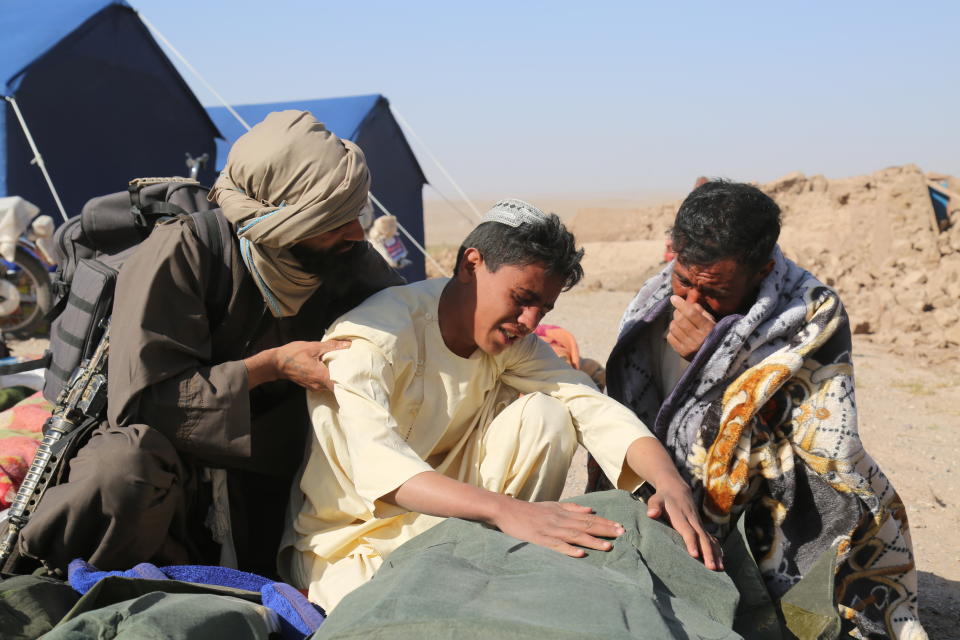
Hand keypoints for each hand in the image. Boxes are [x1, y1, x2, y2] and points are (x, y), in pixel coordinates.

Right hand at [273, 340, 350, 390]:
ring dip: (337, 379)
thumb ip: (332, 346)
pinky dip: (329, 379)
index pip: (341, 385)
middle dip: (346, 378)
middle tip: (355, 369)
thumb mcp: (313, 346)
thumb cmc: (293, 354)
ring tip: (345, 368)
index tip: (358, 374)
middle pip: (337, 386)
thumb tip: (348, 344)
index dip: (350, 380)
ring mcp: (314, 387)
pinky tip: (332, 370)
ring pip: (330, 386)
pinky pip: (324, 385)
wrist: (276, 363)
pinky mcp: (310, 386)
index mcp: (321, 376)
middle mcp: (319, 385)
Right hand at [492, 498, 624, 557]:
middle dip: (605, 530)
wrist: (508, 510)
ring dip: (592, 541)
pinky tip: (580, 553)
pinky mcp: (540, 540)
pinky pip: (557, 546)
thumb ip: (571, 508)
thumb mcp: (553, 505)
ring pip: (575, 536)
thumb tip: (590, 510)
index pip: (588, 518)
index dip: (605, 522)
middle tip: (621, 534)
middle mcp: (560, 521)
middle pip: (586, 526)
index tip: (620, 526)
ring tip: (608, 546)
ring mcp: (550, 531)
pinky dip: (569, 549)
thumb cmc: (531, 510)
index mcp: (563, 513)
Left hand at [646, 478, 722, 570]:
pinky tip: (721, 561)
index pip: (688, 531)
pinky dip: (717, 549)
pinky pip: (712, 539)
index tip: (695, 555)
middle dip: (708, 553)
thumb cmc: (663, 498)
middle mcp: (693, 521)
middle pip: (702, 538)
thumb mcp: (656, 499)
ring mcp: (699, 524)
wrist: (676, 489)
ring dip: (715, 553)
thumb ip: (654, 506)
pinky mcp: (701, 527)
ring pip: (710, 540)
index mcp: (681, 517)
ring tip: (720, 568)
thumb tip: (651, 514)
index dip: (691, 542)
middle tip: (711, 568)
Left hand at [667, 294, 715, 359]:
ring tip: (680, 322)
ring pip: (674, 327)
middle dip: (677, 312)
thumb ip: (701, 311)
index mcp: (708, 329)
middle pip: (681, 320)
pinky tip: (678, 331)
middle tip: (679, 311)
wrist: (713, 356)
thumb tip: (688, 303)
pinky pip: (670, 337)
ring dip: (674, 321)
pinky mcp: (682, 353)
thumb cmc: (712, 334)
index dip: (681, 304)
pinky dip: (672, 331)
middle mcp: (699, 339)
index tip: (674, 298)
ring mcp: (689, 347)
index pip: (691, 314)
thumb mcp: (711, 322)